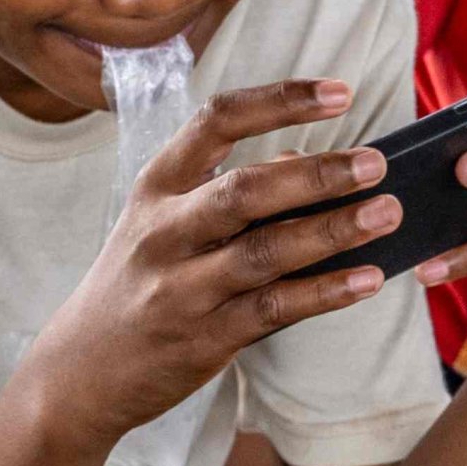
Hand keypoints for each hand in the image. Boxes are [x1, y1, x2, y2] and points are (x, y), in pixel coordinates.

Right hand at [19, 77, 430, 443]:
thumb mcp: (161, 224)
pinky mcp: (203, 339)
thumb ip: (228, 191)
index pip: (217, 122)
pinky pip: (273, 309)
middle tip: (376, 164)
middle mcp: (164, 231)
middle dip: (316, 174)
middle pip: (245, 190)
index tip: (340, 93)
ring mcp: (181, 288)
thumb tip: (304, 162)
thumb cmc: (136, 285)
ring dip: (332, 231)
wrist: (79, 372)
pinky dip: (324, 292)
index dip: (281, 101)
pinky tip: (367, 280)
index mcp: (157, 187)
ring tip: (387, 214)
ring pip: (265, 252)